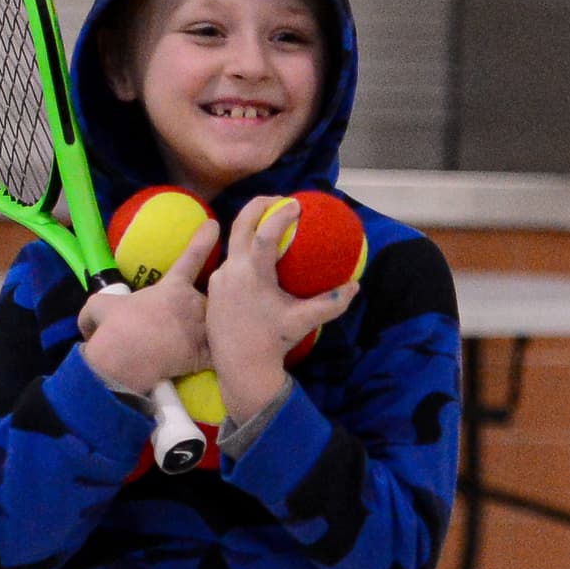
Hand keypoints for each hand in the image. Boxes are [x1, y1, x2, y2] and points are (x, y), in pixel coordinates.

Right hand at [76, 216, 216, 395]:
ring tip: (211, 342)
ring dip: (215, 333)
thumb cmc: (112, 331)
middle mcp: (191, 304)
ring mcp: (201, 330)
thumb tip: (87, 328)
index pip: (191, 257)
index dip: (203, 240)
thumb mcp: (97, 308)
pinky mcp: (205, 357)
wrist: (121, 364)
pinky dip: (221, 357)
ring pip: (218, 327)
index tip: (214, 225)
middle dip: (204, 311)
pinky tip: (223, 362)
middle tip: (188, 329)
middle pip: (210, 300)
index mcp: (171, 289)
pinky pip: (221, 354)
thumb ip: (95, 311)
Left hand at [202, 200, 360, 427]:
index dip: (281, 216)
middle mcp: (230, 271)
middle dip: (258, 206)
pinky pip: (228, 261)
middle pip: (240, 225)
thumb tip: (355, 286)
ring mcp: (218, 280)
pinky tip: (256, 256)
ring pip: (232, 243)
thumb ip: (331, 303)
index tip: (296, 204)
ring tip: (268, 224)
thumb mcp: (303, 321)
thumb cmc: (272, 344)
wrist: (241, 369)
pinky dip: (242, 251)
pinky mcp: (214, 290)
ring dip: (249, 228)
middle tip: (278, 199)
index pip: (265, 234)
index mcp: (251, 274)